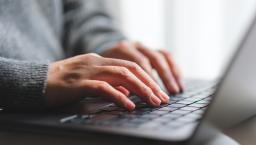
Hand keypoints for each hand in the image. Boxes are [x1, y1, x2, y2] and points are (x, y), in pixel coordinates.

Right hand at [45, 53, 168, 109]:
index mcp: (100, 61)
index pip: (130, 66)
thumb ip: (108, 83)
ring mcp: (88, 71)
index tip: (158, 91)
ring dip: (140, 89)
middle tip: (162, 98)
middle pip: (130, 69)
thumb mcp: (89, 81)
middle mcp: (97, 62)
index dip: (147, 78)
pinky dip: (118, 96)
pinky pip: (103, 88)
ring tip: (153, 101)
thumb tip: (126, 92)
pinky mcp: (79, 83)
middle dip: (149, 84)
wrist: (38, 81)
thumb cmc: (64, 83)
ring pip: (121, 76)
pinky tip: (129, 105)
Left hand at [101, 41, 183, 93]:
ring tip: (177, 90)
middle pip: (153, 59)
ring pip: (162, 57)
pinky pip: (166, 56)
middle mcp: (135, 45)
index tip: (151, 96)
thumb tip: (128, 96)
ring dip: (171, 74)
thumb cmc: (104, 67)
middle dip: (162, 78)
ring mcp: (144, 46)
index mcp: (122, 49)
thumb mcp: (106, 72)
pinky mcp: (151, 49)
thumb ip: (115, 82)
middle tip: (166, 96)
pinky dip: (174, 68)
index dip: (146, 80)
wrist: (105, 50)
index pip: (138, 64)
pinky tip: (178, 81)